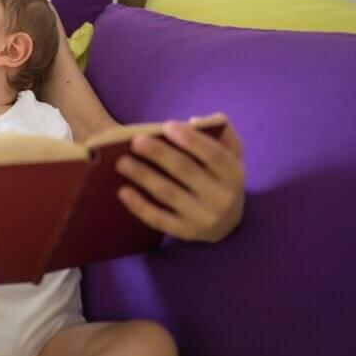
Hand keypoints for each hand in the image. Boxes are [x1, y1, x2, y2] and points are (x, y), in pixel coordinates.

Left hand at [116, 113, 245, 242]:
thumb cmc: (221, 174)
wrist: (228, 221)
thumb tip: (193, 123)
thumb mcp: (231, 151)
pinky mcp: (186, 232)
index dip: (191, 140)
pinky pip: (159, 219)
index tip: (166, 126)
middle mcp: (222, 198)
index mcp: (234, 174)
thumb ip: (219, 129)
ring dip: (143, 176)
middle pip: (186, 171)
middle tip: (135, 141)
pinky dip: (140, 206)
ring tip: (121, 162)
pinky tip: (123, 191)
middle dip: (159, 154)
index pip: (214, 155)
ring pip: (169, 193)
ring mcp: (204, 218)